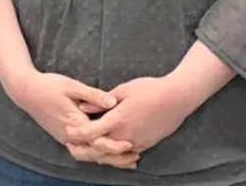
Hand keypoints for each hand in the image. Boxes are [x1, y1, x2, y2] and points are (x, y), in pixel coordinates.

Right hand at [3, 71, 136, 168]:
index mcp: (73, 123)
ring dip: (106, 159)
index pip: (97, 140)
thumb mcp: (72, 86)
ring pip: (88, 156)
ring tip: (125, 160)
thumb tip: (113, 101)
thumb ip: (93, 95)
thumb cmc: (49, 85)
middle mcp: (69, 136)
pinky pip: (82, 151)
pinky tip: (107, 153)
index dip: (114, 144)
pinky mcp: (64, 137)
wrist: (26, 91)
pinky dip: (96, 154)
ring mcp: (65, 139)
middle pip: (94, 153)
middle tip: (134, 158)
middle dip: (115, 158)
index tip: (130, 144)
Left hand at [64, 75, 198, 155]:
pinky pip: (124, 156)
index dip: (77, 133)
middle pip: (98, 149)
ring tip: (86, 149)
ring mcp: (135, 143)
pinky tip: (107, 152)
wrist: (177, 99)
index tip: (68, 130)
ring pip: (110, 156)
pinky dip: (113, 155)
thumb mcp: (124, 90)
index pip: (91, 132)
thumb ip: (101, 101)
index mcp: (118, 119)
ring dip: (97, 154)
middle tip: (72, 146)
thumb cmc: (150, 89)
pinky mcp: (144, 146)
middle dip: (82, 148)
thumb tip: (83, 106)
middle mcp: (125, 135)